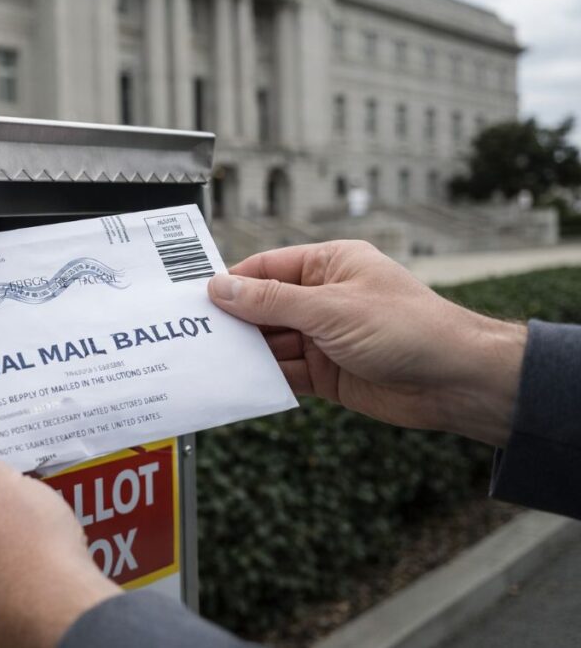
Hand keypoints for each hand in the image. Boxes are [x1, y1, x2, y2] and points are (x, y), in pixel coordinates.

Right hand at [207, 240, 525, 445]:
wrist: (455, 382)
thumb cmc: (406, 328)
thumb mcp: (330, 308)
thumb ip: (271, 301)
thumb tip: (221, 288)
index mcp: (330, 265)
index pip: (268, 268)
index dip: (233, 282)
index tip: (196, 298)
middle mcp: (325, 298)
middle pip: (265, 307)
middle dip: (234, 321)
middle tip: (193, 333)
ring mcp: (325, 337)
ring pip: (272, 342)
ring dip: (246, 352)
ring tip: (207, 361)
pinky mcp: (328, 373)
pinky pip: (286, 372)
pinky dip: (264, 378)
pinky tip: (238, 383)